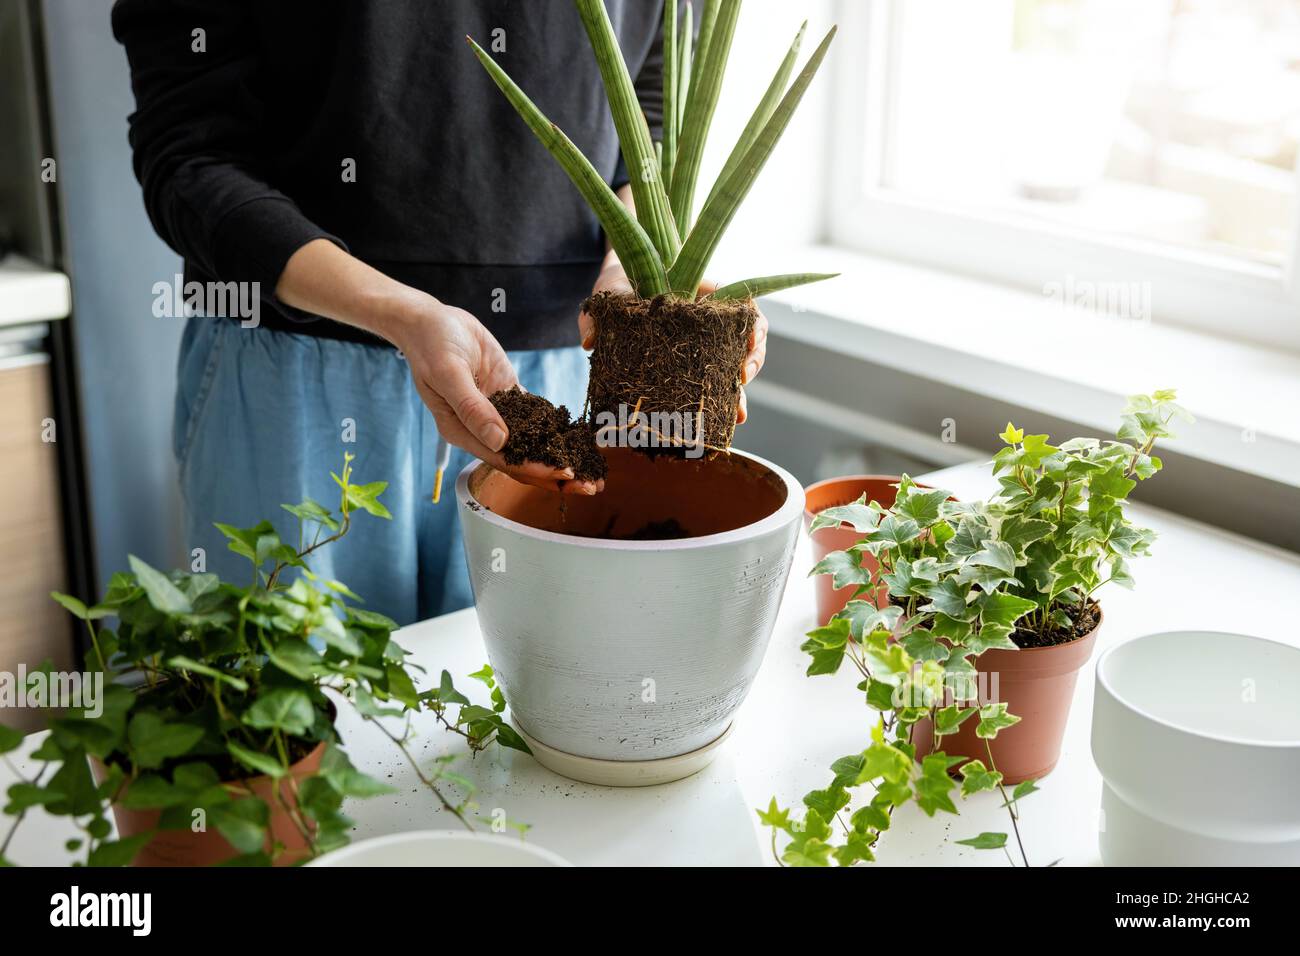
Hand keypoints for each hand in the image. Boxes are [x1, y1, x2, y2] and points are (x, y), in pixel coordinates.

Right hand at [386, 291, 602, 494]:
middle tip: (590, 485)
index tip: (564, 474)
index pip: (504, 460)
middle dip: (555, 473)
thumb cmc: (431, 346)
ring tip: (591, 467)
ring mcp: (496, 412)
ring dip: (560, 453)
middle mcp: (481, 429)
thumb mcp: (448, 374)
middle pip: (522, 458)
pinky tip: (579, 435)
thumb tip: (499, 441)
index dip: (535, 469)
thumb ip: (473, 408)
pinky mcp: (507, 393)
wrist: (430, 321)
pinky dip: (555, 424)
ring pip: (532, 439)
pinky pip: (535, 413)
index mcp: (462, 431)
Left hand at [579, 268, 767, 424]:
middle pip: (746, 339)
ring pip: (734, 364)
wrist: (615, 294)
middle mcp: (708, 321)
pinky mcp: (689, 365)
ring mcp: (702, 344)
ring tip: (736, 414)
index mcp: (699, 295)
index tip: (750, 342)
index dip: (751, 327)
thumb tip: (590, 342)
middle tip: (741, 386)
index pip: (741, 307)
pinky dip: (718, 400)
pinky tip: (717, 421)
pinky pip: (711, 382)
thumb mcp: (607, 294)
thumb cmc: (617, 287)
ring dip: (739, 390)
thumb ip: (597, 315)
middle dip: (752, 364)